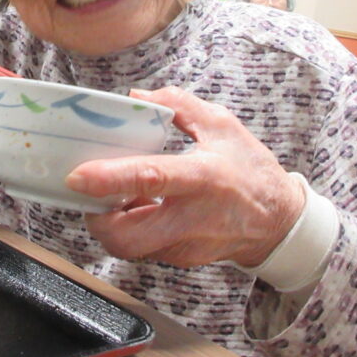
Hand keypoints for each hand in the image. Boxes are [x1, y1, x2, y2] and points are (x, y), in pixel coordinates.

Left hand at [65, 87, 304, 268]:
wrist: (279, 222)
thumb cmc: (250, 170)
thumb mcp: (222, 125)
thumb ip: (178, 105)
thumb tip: (136, 96)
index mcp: (203, 177)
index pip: (150, 178)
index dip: (109, 178)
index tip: (78, 175)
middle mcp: (191, 217)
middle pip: (127, 236)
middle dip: (96, 218)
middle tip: (89, 193)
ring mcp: (185, 245)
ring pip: (129, 247)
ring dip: (110, 223)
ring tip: (114, 196)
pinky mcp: (180, 259)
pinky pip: (142, 248)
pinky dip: (130, 229)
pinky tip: (136, 207)